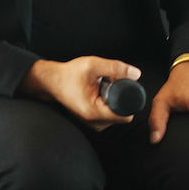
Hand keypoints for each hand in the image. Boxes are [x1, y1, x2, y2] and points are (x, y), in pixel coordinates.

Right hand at [21, 57, 141, 130]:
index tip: (124, 88)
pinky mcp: (92, 121)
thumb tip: (136, 74)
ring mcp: (92, 124)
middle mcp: (93, 122)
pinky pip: (109, 115)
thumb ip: (115, 68)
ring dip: (115, 101)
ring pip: (116, 115)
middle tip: (110, 84)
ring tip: (103, 88)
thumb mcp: (93, 65)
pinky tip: (101, 94)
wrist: (52, 81)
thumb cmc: (69, 74)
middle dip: (121, 99)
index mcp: (94, 112)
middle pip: (122, 115)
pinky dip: (109, 104)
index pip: (125, 115)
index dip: (130, 101)